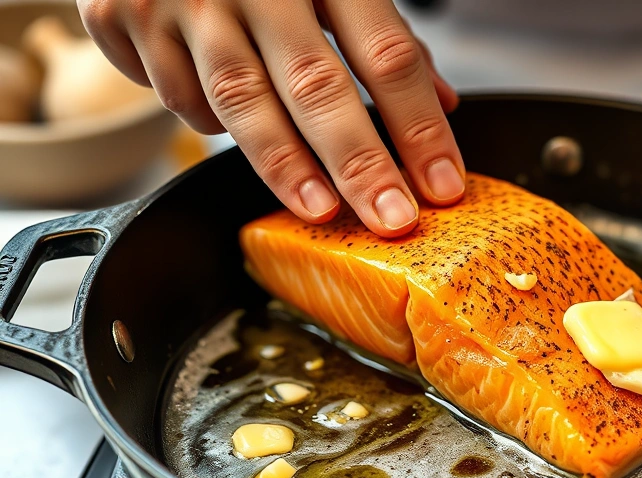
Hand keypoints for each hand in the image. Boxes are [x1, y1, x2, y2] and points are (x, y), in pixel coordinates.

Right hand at [78, 0, 463, 235]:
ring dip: (284, 164)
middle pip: (315, 85)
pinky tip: (233, 126)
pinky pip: (178, 95)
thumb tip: (442, 103)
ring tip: (321, 209)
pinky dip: (208, 121)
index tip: (441, 182)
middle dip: (360, 163)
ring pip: (238, 100)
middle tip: (391, 219)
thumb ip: (383, 35)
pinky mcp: (123, 17)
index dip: (418, 125)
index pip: (385, 54)